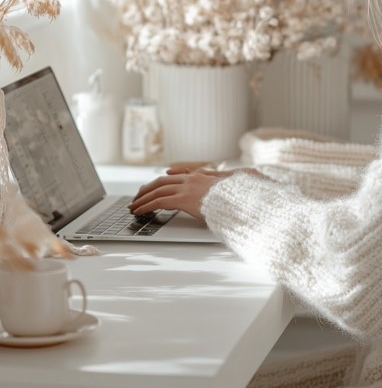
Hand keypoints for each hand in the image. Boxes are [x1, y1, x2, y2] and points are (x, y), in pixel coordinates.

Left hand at [128, 164, 260, 219]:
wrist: (242, 197)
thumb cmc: (237, 197)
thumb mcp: (229, 190)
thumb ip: (220, 190)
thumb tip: (222, 196)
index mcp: (200, 177)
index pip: (176, 176)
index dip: (162, 181)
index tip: (153, 185)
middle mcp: (191, 179)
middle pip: (162, 181)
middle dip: (147, 189)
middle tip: (137, 197)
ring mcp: (186, 187)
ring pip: (157, 190)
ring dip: (142, 199)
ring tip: (133, 206)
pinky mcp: (183, 198)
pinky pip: (158, 202)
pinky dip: (146, 206)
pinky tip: (139, 212)